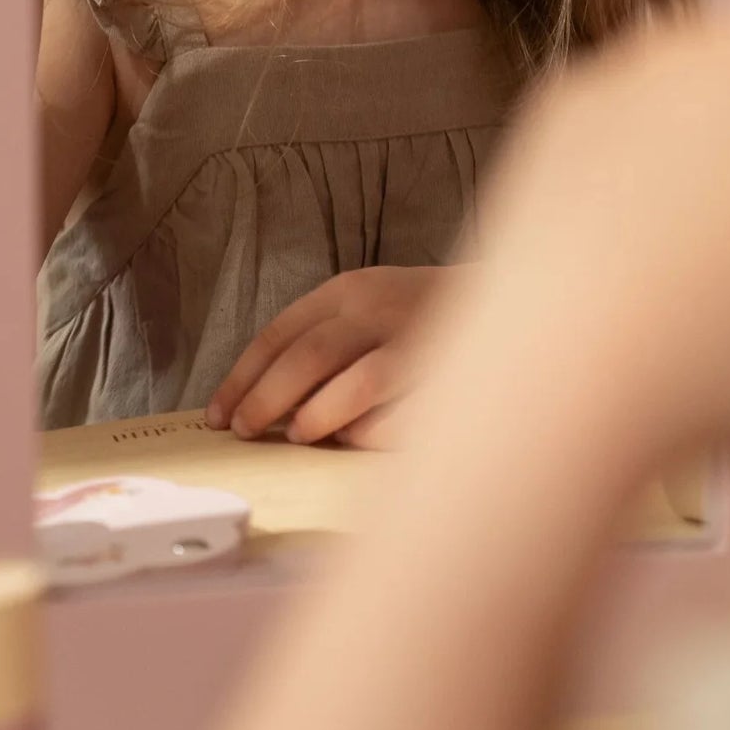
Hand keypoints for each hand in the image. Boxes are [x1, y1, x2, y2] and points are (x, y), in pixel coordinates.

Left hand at [207, 265, 454, 447]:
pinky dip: (371, 434)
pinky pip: (401, 417)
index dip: (242, 377)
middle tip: (246, 431)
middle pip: (307, 358)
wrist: (509, 296)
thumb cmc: (420, 312)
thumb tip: (264, 399)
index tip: (220, 414)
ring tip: (298, 436)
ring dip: (317, 418)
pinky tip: (355, 440)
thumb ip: (322, 338)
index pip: (281, 333)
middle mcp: (381, 310)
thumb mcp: (367, 304)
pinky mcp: (449, 376)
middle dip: (266, 401)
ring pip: (354, 387)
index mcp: (351, 289)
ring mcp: (418, 342)